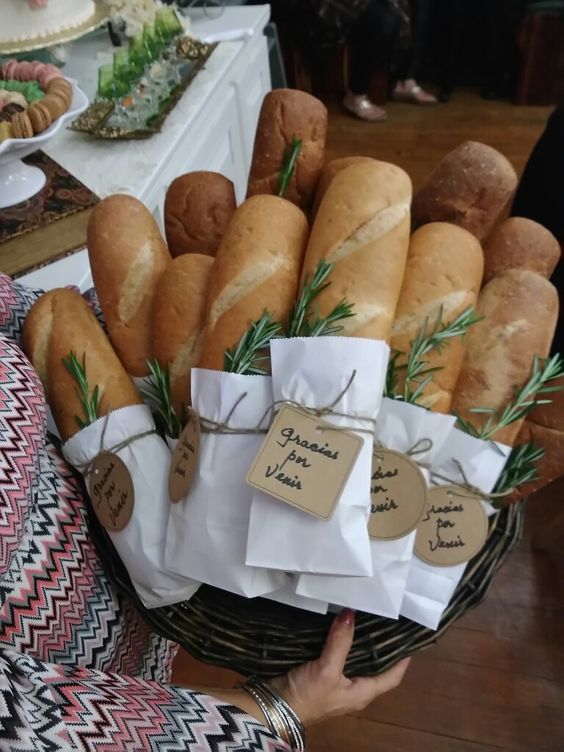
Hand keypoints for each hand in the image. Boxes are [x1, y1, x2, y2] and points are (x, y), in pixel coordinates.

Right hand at [269, 609, 410, 725]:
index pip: (392, 677)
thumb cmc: (308, 695)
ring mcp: (336, 682)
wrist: (274, 708)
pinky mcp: (319, 675)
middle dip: (380, 645)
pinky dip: (341, 641)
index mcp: (362, 693)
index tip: (409, 638)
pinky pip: (337, 655)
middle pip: (374, 666)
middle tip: (386, 618)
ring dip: (360, 641)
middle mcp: (353, 689)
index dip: (402, 660)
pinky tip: (340, 625)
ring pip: (355, 659)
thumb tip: (351, 613)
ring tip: (365, 616)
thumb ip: (340, 642)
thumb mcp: (327, 669)